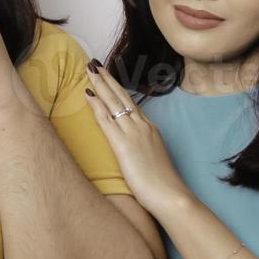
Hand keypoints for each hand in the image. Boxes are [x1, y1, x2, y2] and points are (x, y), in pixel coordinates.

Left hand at [83, 64, 192, 216]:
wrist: (171, 195)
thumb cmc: (162, 185)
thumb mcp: (153, 159)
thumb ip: (143, 149)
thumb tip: (135, 149)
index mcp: (149, 129)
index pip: (130, 104)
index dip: (117, 89)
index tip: (107, 77)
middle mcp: (142, 126)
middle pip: (121, 97)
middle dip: (107, 79)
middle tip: (94, 63)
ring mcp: (133, 133)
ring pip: (113, 103)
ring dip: (100, 84)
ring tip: (89, 69)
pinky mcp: (123, 144)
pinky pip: (107, 120)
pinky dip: (97, 105)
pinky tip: (87, 94)